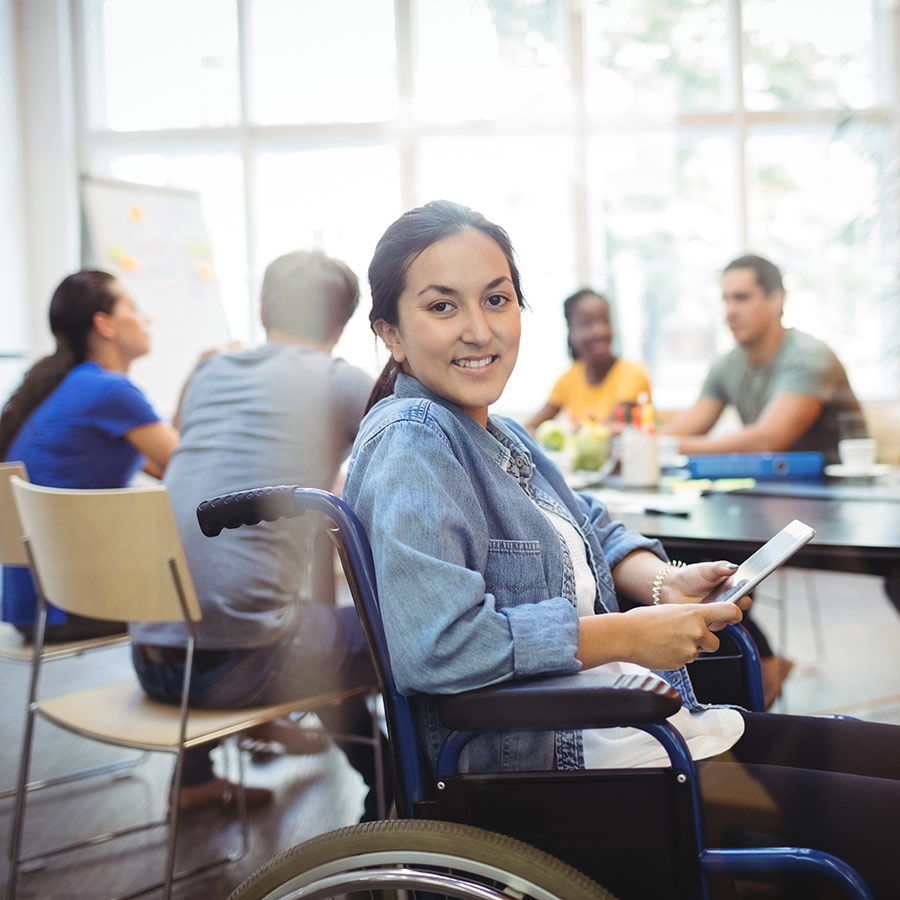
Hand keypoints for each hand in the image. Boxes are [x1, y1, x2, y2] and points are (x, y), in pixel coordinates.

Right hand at [621, 601, 743, 668]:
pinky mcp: (682, 663)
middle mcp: (696, 631)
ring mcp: (690, 648)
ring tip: (669, 641)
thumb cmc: (642, 620)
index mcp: (694, 613)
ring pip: (699, 652)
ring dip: (689, 650)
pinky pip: (685, 661)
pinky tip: (663, 649)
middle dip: (704, 642)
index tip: (735, 617)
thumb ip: (690, 617)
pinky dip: (677, 657)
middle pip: (715, 641)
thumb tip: (700, 621)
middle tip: (684, 636)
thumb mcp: (670, 609)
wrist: (626, 635)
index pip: (729, 611)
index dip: (735, 615)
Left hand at [661, 561, 752, 613]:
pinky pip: (718, 624)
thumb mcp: (706, 569)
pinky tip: (704, 612)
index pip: (748, 587)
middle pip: (743, 604)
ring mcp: (720, 611)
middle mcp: (729, 599)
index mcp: (731, 585)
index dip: (749, 588)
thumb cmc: (691, 576)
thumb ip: (720, 568)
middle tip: (733, 598)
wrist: (673, 588)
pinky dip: (713, 620)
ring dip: (725, 612)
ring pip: (732, 617)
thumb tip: (734, 566)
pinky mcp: (711, 621)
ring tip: (715, 605)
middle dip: (740, 602)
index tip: (746, 586)